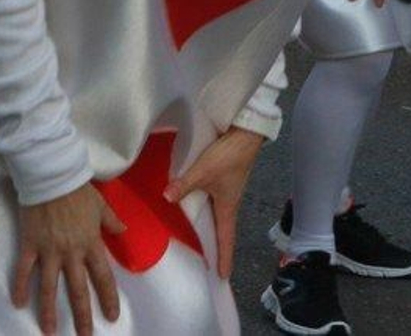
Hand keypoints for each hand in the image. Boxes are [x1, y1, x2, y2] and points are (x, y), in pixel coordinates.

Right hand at [12, 182, 123, 335]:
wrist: (51, 175)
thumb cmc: (77, 189)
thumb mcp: (100, 204)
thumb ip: (111, 221)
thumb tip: (123, 232)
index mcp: (91, 243)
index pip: (103, 277)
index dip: (108, 298)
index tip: (111, 317)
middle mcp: (71, 252)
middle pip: (78, 290)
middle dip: (82, 316)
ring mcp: (49, 251)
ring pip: (49, 287)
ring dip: (49, 311)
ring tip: (49, 332)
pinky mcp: (30, 245)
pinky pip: (24, 270)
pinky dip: (20, 286)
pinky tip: (18, 303)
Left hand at [163, 127, 266, 279]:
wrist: (245, 133)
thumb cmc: (228, 156)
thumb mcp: (203, 172)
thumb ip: (184, 185)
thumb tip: (166, 199)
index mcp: (228, 208)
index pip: (226, 240)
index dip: (225, 258)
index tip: (223, 276)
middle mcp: (229, 203)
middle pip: (222, 230)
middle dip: (217, 247)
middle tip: (210, 264)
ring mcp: (227, 191)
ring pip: (217, 215)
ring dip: (210, 228)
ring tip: (199, 239)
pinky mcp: (224, 179)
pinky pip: (213, 201)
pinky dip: (204, 209)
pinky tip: (193, 206)